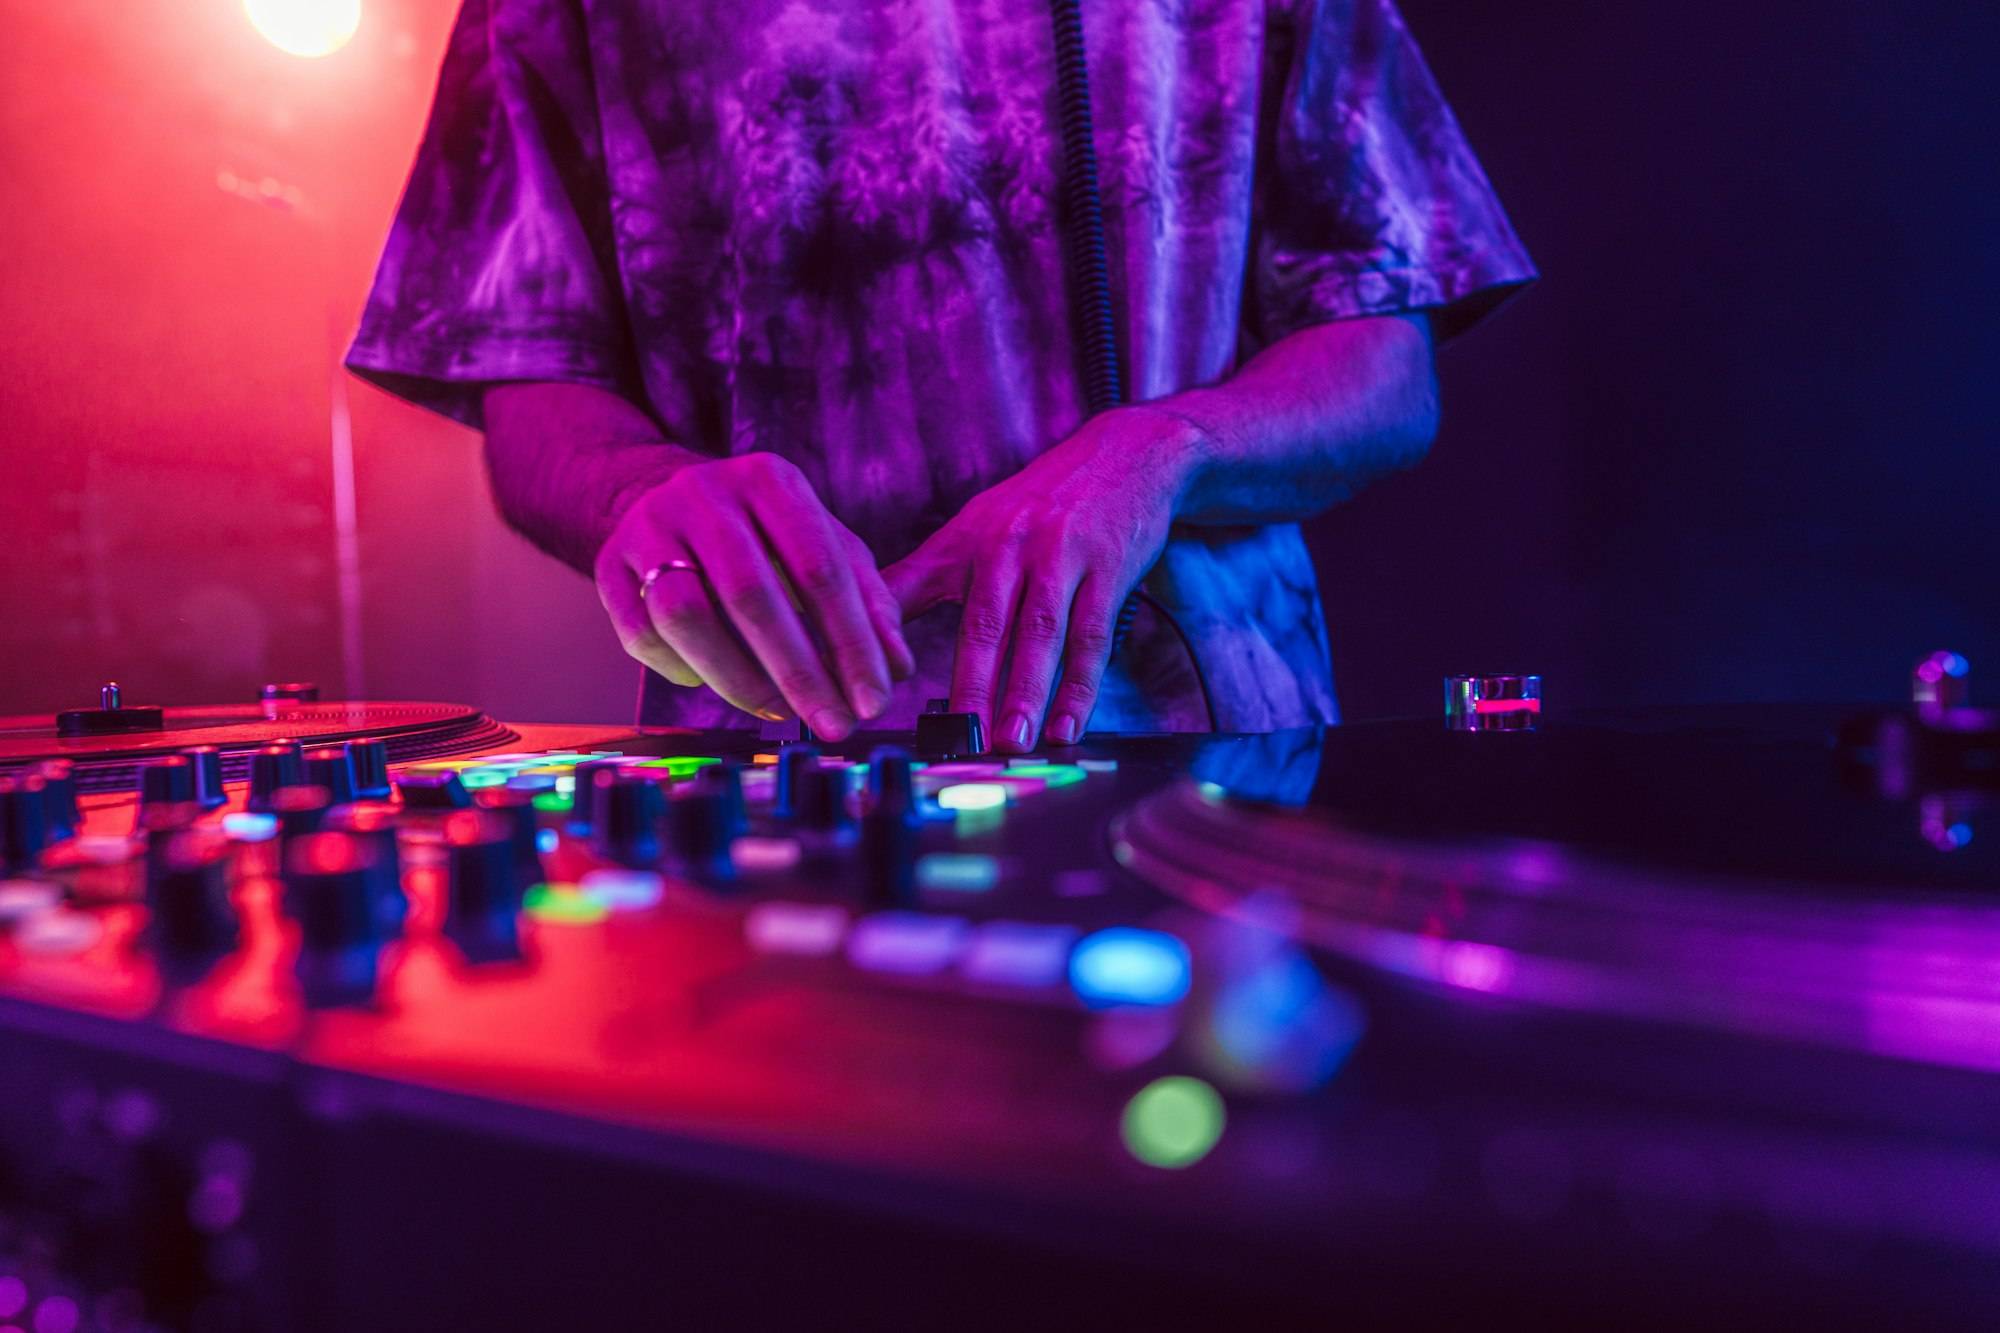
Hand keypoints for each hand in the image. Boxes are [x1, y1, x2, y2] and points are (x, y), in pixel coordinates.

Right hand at [595, 453, 913, 739]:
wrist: (665, 497)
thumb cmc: (764, 533)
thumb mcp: (825, 544)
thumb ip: (866, 600)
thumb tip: (894, 668)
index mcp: (769, 479)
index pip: (818, 567)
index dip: (850, 641)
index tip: (873, 699)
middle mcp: (703, 493)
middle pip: (752, 594)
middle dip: (799, 672)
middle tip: (832, 724)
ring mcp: (648, 528)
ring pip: (686, 616)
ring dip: (739, 679)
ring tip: (780, 712)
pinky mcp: (608, 566)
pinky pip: (643, 635)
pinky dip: (685, 672)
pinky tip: (719, 684)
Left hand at [884, 407, 1199, 751]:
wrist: (1124, 455)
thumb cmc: (1039, 504)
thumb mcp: (972, 528)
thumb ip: (918, 579)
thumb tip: (858, 625)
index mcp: (965, 541)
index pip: (916, 596)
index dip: (890, 642)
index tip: (872, 690)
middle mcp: (1009, 546)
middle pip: (985, 625)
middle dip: (971, 687)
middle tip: (960, 740)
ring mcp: (1062, 558)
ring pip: (1041, 634)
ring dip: (1026, 693)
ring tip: (1011, 742)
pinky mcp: (1108, 570)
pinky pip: (1092, 637)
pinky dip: (1080, 687)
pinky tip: (1066, 725)